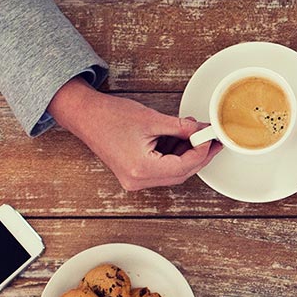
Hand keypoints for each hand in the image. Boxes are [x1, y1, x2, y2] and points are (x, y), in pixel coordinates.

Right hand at [48, 78, 217, 191]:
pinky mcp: (133, 174)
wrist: (84, 115)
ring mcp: (134, 180)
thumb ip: (180, 128)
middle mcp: (137, 180)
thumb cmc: (109, 116)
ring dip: (186, 155)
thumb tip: (201, 132)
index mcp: (141, 169)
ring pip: (172, 173)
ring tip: (195, 135)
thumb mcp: (151, 119)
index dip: (201, 153)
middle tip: (211, 141)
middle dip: (198, 156)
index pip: (183, 167)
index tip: (210, 139)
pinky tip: (179, 139)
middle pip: (179, 174)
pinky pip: (160, 169)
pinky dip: (173, 156)